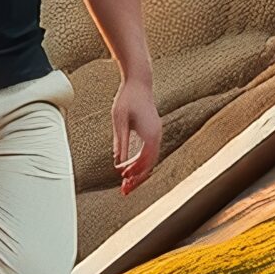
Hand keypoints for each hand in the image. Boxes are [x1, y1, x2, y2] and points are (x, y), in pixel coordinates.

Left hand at [113, 76, 161, 195]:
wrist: (140, 82)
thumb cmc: (128, 98)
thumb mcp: (119, 120)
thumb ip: (120, 141)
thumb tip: (118, 161)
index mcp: (150, 134)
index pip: (144, 161)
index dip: (134, 172)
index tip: (123, 179)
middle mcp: (156, 136)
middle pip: (149, 164)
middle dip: (137, 179)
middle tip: (124, 191)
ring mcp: (156, 134)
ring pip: (150, 160)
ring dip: (139, 172)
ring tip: (126, 183)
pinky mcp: (153, 132)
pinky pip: (149, 153)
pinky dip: (141, 163)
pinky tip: (130, 168)